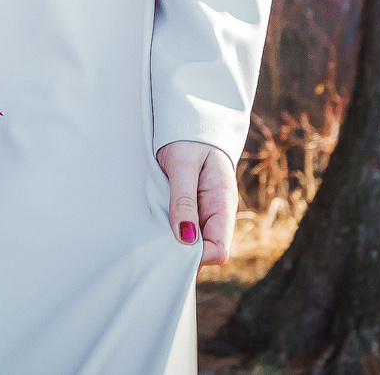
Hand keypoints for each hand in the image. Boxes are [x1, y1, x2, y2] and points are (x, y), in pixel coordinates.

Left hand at [156, 140, 235, 267]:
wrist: (190, 123)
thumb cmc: (188, 140)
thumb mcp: (183, 165)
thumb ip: (183, 200)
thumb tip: (185, 238)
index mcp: (223, 204)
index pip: (219, 250)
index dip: (197, 256)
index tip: (172, 245)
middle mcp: (217, 215)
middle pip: (206, 254)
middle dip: (183, 254)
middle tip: (157, 241)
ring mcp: (205, 214)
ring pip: (193, 246)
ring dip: (175, 244)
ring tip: (155, 229)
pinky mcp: (192, 211)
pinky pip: (184, 233)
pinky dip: (171, 234)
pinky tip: (158, 224)